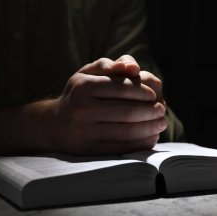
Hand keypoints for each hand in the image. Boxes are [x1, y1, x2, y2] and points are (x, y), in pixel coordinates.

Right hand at [48, 55, 166, 154]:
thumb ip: (112, 65)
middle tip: (162, 110)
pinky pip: (122, 148)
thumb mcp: (88, 74)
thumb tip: (134, 66)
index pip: (123, 87)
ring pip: (127, 131)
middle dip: (151, 111)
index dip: (144, 92)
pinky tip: (151, 137)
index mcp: (84, 86)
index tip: (154, 95)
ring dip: (150, 128)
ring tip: (162, 124)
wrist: (53, 125)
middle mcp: (82, 108)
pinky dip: (141, 143)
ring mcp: (85, 131)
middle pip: (128, 111)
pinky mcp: (89, 150)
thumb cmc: (78, 94)